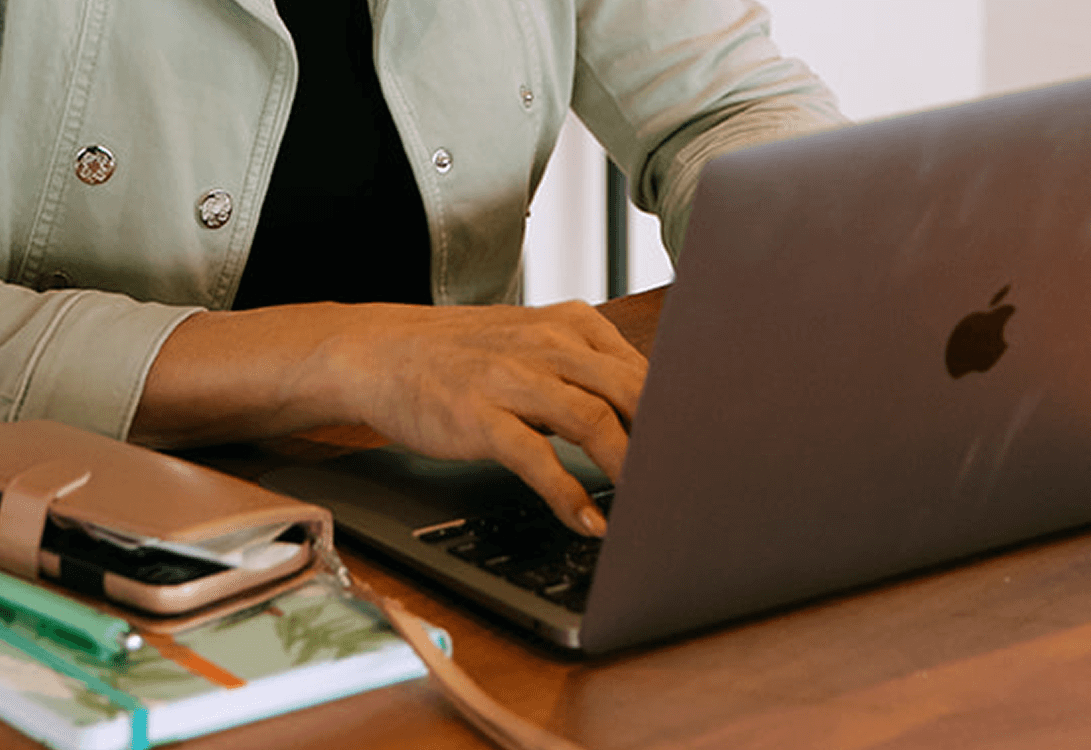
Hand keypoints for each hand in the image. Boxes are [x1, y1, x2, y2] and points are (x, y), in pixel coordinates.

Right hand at [136, 301, 646, 536]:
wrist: (378, 351)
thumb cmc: (462, 356)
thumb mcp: (533, 344)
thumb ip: (589, 371)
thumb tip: (654, 414)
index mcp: (571, 325)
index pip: (647, 367)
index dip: (684, 410)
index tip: (713, 448)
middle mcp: (548, 346)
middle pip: (631, 390)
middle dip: (669, 440)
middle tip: (697, 482)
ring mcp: (511, 379)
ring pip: (592, 419)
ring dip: (630, 467)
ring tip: (654, 507)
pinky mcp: (478, 416)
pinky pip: (535, 457)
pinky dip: (568, 493)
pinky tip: (587, 521)